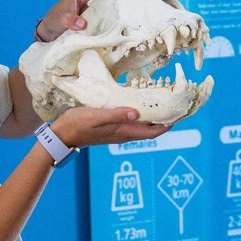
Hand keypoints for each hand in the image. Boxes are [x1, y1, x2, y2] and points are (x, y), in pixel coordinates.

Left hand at [33, 0, 135, 42]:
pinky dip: (122, 14)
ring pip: (115, 3)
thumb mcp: (60, 20)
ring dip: (129, 5)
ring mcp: (97, 5)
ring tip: (146, 7)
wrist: (50, 31)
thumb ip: (69, 20)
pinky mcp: (98, 14)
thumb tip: (81, 23)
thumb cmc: (53, 21)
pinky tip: (134, 19)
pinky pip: (112, 13)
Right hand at [51, 107, 168, 148]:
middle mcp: (123, 134)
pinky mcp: (111, 129)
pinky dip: (140, 118)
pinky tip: (139, 108)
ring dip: (152, 120)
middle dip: (163, 122)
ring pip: (142, 128)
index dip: (166, 125)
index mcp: (123, 131)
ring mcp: (117, 133)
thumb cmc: (77, 124)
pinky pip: (132, 125)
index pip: (152, 132)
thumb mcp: (96, 117)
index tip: (179, 114)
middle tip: (174, 108)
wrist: (62, 135)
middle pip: (150, 131)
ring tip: (161, 106)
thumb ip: (116, 115)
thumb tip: (137, 113)